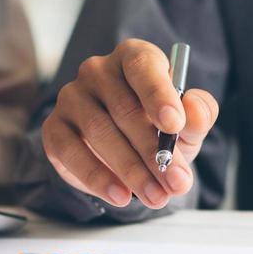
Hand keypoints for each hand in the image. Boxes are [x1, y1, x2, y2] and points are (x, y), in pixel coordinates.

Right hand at [42, 39, 218, 208]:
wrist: (125, 153)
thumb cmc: (158, 127)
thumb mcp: (187, 123)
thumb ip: (198, 114)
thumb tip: (193, 111)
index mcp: (133, 58)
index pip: (142, 66)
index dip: (158, 94)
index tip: (174, 125)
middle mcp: (97, 71)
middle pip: (124, 108)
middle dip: (153, 151)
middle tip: (175, 181)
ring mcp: (71, 97)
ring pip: (99, 132)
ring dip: (131, 170)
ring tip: (155, 196)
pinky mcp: (54, 128)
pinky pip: (71, 151)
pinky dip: (96, 177)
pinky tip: (120, 195)